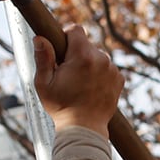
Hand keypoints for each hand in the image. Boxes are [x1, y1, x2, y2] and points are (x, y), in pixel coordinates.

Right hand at [34, 22, 123, 136]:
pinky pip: (108, 69)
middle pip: (87, 45)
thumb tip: (40, 38)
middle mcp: (101, 59)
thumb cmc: (61, 107)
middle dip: (77, 54)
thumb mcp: (44, 83)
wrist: (84, 129)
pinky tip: (91, 89)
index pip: (76, 30)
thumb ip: (43, 58)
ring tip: (80, 84)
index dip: (66, 36)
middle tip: (68, 73)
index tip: (62, 48)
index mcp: (82, 56)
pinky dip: (100, 74)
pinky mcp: (119, 79)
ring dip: (90, 64)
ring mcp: (112, 70)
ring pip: (98, 57)